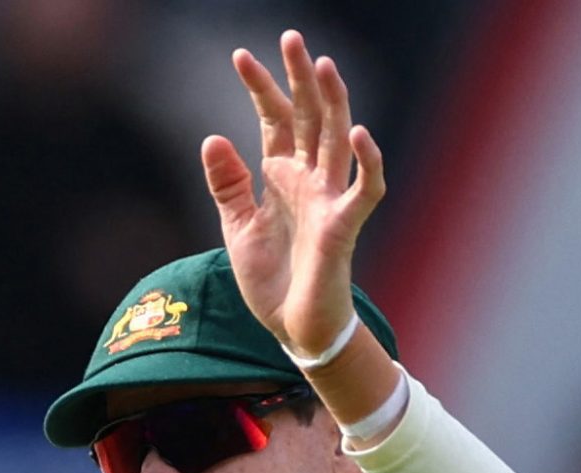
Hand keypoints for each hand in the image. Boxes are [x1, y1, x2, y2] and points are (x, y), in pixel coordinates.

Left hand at [202, 30, 387, 360]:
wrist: (291, 329)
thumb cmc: (271, 280)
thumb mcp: (237, 228)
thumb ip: (227, 184)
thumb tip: (212, 136)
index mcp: (283, 175)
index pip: (274, 119)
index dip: (260, 88)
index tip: (240, 55)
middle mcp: (310, 179)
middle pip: (308, 117)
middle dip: (300, 78)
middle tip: (292, 36)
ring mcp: (330, 200)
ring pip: (337, 139)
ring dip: (333, 102)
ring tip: (323, 65)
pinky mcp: (344, 228)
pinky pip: (366, 189)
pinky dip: (368, 162)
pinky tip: (360, 132)